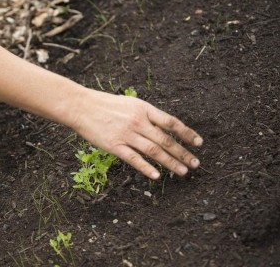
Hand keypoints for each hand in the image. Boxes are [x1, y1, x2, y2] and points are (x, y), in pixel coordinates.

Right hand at [72, 90, 202, 179]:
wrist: (80, 106)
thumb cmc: (104, 104)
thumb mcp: (129, 103)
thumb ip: (146, 114)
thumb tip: (164, 126)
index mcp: (143, 109)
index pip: (171, 122)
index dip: (187, 133)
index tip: (198, 143)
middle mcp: (137, 121)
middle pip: (165, 139)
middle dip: (183, 153)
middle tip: (195, 164)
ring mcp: (126, 134)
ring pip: (153, 151)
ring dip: (170, 162)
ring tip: (182, 172)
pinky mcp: (114, 145)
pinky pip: (134, 159)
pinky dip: (147, 168)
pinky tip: (157, 175)